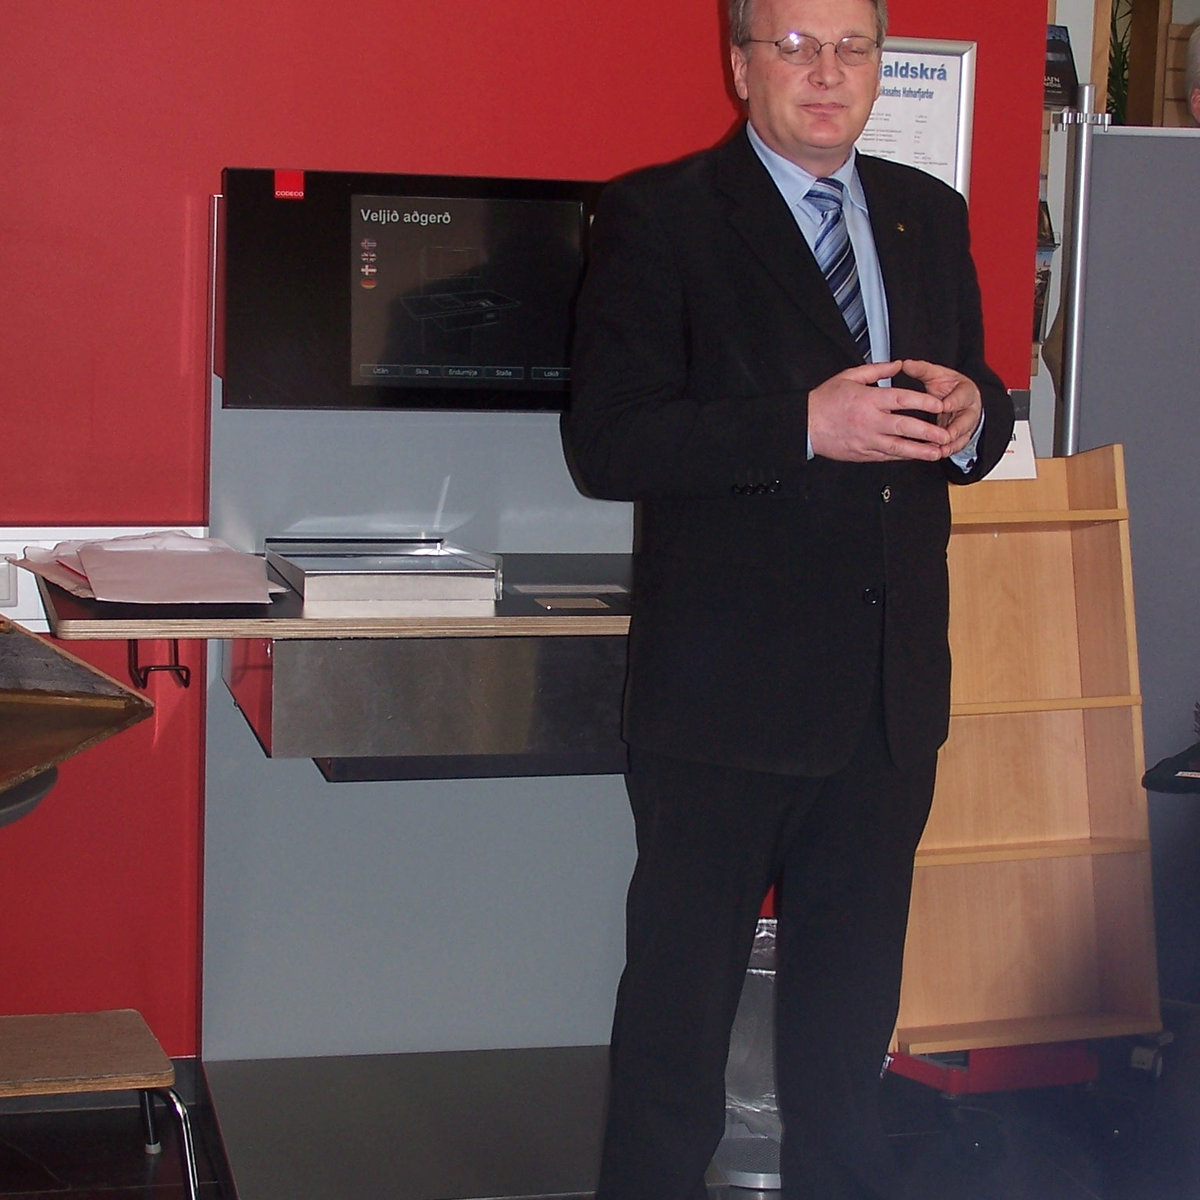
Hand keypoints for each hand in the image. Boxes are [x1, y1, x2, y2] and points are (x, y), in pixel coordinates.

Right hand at [808, 360, 953, 462]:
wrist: (804, 426)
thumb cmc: (824, 400)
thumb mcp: (848, 376)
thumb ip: (876, 370)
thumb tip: (898, 365)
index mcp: (869, 400)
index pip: (902, 400)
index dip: (923, 403)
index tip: (939, 405)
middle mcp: (870, 421)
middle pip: (905, 428)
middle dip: (928, 433)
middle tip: (945, 435)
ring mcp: (866, 440)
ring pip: (898, 447)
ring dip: (920, 451)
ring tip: (936, 453)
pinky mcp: (862, 454)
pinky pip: (886, 456)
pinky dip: (902, 456)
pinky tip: (914, 456)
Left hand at [900, 360, 982, 458]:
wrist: (959, 396)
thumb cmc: (948, 385)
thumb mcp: (937, 375)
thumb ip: (923, 370)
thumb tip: (906, 364)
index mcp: (966, 391)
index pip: (962, 397)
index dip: (953, 402)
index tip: (943, 406)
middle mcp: (969, 409)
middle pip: (966, 421)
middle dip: (955, 429)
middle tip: (944, 436)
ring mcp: (966, 424)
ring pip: (962, 436)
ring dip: (951, 444)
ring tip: (939, 450)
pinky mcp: (961, 436)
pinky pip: (957, 445)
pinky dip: (947, 450)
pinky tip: (936, 455)